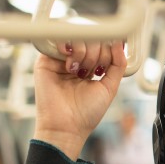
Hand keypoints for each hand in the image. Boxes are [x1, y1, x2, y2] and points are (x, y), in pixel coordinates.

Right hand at [32, 39, 126, 159]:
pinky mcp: (45, 60)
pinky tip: (71, 65)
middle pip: (91, 38)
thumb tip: (119, 42)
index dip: (108, 49)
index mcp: (89, 67)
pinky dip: (70, 47)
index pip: (101, 44)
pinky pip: (59, 39)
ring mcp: (60, 59)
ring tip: (80, 72)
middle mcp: (74, 61)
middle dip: (97, 53)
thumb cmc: (86, 113)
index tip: (105, 67)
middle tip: (92, 71)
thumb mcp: (110, 87)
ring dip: (85, 52)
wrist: (66, 127)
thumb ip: (117, 64)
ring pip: (77, 36)